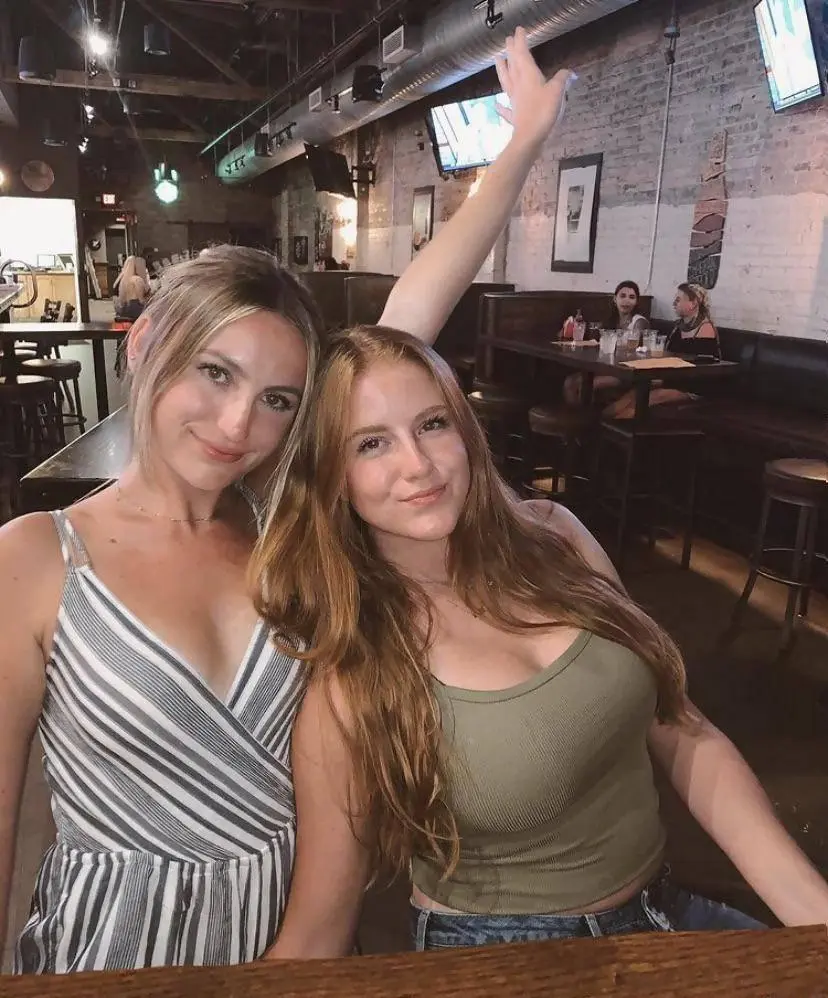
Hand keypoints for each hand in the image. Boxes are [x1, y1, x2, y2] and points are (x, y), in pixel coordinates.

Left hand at [495, 26, 575, 148]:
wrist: (530, 138)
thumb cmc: (543, 111)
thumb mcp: (557, 92)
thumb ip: (562, 79)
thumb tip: (569, 72)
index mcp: (528, 75)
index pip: (523, 54)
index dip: (520, 41)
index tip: (519, 31)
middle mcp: (518, 85)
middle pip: (513, 64)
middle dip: (510, 51)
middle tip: (507, 40)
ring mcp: (514, 100)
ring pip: (506, 80)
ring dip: (501, 69)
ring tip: (497, 60)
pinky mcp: (514, 115)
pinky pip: (506, 109)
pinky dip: (501, 106)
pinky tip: (496, 104)